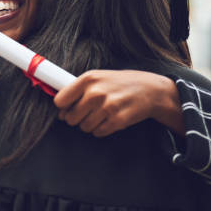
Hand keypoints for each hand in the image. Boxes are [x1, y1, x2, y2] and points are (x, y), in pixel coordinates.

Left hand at [53, 69, 183, 136]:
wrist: (150, 90)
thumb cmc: (120, 83)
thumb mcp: (98, 77)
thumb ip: (78, 90)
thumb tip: (61, 111)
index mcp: (88, 79)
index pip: (60, 101)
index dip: (63, 107)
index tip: (70, 107)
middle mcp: (96, 92)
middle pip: (70, 117)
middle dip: (77, 118)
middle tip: (89, 112)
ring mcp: (107, 107)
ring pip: (84, 127)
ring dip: (90, 124)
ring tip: (101, 114)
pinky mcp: (117, 120)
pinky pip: (98, 133)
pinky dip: (101, 129)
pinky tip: (109, 119)